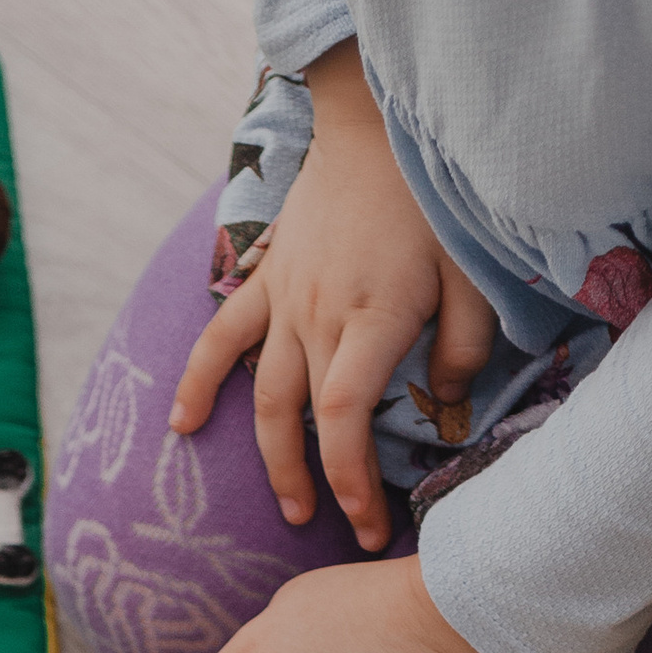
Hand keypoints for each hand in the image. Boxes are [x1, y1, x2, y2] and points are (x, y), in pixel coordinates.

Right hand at [172, 42, 496, 551]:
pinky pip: (221, 338)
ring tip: (290, 506)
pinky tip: (182, 426)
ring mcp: (285, 302)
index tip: (368, 524)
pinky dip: (198, 382)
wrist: (375, 123)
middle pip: (305, 420)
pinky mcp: (266, 282)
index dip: (351, 480)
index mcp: (371, 319)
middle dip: (321, 485)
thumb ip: (461, 345)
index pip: (346, 419)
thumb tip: (442, 403)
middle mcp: (318, 318)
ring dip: (271, 458)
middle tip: (340, 529)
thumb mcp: (469, 273)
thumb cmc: (430, 199)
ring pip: (263, 395)